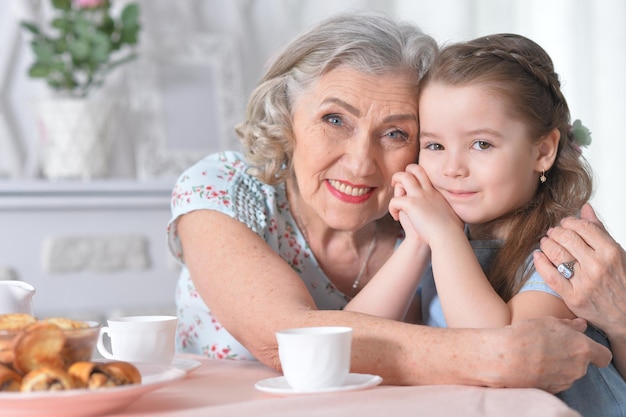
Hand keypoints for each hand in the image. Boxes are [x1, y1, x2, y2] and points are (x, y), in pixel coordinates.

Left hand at [390, 164, 462, 243]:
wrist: (448, 236)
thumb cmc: (452, 232)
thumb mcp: (453, 216)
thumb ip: (450, 212)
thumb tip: (458, 216)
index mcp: (437, 193)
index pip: (425, 176)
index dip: (416, 177)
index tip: (413, 189)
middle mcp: (428, 191)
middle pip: (415, 169)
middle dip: (404, 172)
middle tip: (398, 183)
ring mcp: (419, 196)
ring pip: (403, 177)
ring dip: (395, 182)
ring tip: (394, 197)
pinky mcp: (411, 204)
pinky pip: (394, 200)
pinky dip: (392, 208)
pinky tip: (396, 218)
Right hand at [491, 317, 611, 392]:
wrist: (505, 358)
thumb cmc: (527, 335)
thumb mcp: (549, 322)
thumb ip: (569, 325)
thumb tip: (580, 325)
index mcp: (582, 349)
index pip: (603, 356)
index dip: (595, 351)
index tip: (583, 345)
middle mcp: (578, 368)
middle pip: (582, 363)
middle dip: (571, 355)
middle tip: (551, 344)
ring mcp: (566, 381)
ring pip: (569, 372)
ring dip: (559, 365)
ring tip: (538, 354)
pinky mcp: (552, 390)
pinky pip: (556, 381)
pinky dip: (548, 374)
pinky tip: (533, 365)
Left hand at [533, 203, 625, 335]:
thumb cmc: (621, 282)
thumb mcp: (616, 254)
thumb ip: (599, 231)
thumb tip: (585, 208)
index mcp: (610, 253)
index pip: (582, 228)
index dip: (569, 222)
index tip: (564, 223)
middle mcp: (597, 266)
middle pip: (567, 238)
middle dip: (555, 232)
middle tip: (552, 232)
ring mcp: (584, 282)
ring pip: (556, 254)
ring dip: (546, 244)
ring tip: (545, 242)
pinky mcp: (573, 297)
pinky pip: (550, 275)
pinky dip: (540, 263)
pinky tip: (537, 256)